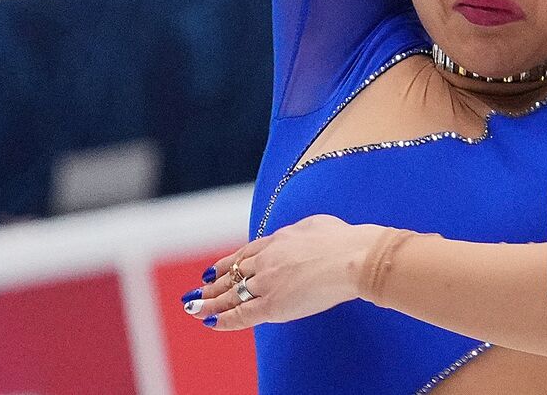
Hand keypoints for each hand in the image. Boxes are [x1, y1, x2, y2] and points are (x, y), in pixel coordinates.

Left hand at [179, 214, 389, 329]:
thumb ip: (301, 232)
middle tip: (195, 292)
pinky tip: (211, 322)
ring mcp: (268, 282)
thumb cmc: (344, 241)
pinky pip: (243, 314)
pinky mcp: (274, 304)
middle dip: (211, 284)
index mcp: (278, 239)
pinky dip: (225, 319)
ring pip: (231, 293)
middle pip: (232, 274)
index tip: (212, 270)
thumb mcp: (316, 225)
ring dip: (210, 301)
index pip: (244, 254)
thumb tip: (301, 236)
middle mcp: (267, 260)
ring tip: (193, 307)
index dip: (226, 264)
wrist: (353, 257)